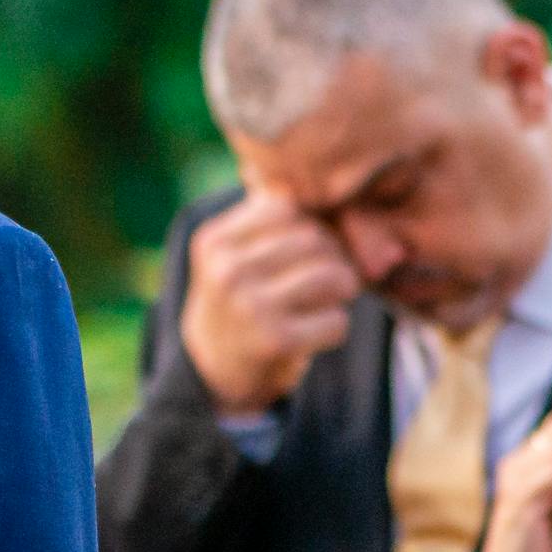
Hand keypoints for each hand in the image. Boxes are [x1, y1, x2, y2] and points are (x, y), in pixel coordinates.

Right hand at [178, 190, 364, 416]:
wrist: (210, 369)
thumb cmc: (236, 298)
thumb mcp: (232, 252)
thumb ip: (267, 218)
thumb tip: (327, 183)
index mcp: (214, 239)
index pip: (288, 207)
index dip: (309, 225)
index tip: (308, 249)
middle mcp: (226, 268)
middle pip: (315, 239)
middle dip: (332, 257)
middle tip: (327, 277)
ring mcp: (249, 304)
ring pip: (332, 275)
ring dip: (341, 290)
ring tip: (326, 300)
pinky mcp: (274, 340)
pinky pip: (336, 320)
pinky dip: (334, 327)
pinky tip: (314, 332)